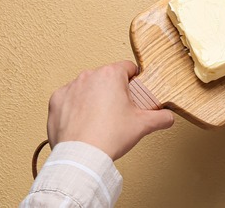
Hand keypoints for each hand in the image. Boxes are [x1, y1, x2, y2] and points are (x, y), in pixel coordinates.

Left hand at [47, 60, 173, 159]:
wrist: (81, 157)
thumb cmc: (109, 137)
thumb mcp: (143, 125)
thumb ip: (161, 117)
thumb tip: (168, 117)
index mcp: (111, 75)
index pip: (128, 68)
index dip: (135, 80)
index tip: (135, 92)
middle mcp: (89, 76)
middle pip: (107, 78)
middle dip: (113, 91)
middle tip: (119, 111)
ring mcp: (70, 88)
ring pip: (88, 87)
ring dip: (94, 98)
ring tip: (100, 119)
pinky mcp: (56, 101)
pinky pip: (70, 99)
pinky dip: (76, 108)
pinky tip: (84, 122)